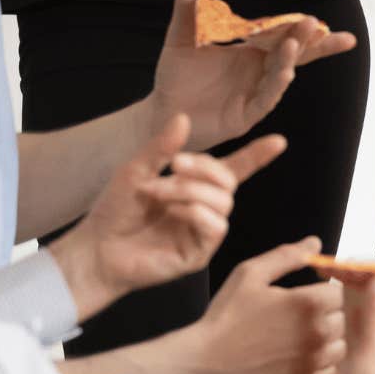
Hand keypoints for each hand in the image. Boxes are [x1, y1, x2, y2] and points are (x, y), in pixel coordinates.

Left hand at [50, 113, 286, 318]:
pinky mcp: (197, 255)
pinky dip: (196, 211)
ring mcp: (202, 233)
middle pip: (229, 182)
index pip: (235, 169)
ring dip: (191, 190)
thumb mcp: (136, 170)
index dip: (257, 155)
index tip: (279, 141)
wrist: (95, 248)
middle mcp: (205, 209)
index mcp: (195, 187)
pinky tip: (173, 211)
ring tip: (160, 191)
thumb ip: (162, 148)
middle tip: (174, 165)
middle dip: (205, 168)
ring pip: (223, 202)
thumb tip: (184, 118)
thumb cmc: (114, 211)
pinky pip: (215, 227)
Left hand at [147, 0, 356, 151]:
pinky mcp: (245, 116)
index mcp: (252, 52)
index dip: (306, 31)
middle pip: (293, 55)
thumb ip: (188, 13)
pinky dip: (275, 86)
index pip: (284, 36)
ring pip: (279, 75)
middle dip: (309, 43)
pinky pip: (265, 100)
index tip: (321, 19)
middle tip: (316, 24)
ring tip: (292, 43)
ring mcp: (254, 94)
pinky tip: (284, 72)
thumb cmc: (176, 77)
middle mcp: (259, 72)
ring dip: (287, 60)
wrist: (161, 112)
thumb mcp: (181, 40)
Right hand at [178, 237, 345, 373]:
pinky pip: (328, 368)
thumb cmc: (227, 315)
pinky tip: (296, 354)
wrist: (206, 361)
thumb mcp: (251, 274)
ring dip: (324, 337)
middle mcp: (316, 333)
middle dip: (324, 312)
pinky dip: (317, 361)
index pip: (338, 291)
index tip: (305, 293)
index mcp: (308, 303)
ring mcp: (311, 360)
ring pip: (338, 344)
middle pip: (341, 317)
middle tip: (297, 314)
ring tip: (298, 333)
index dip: (322, 289)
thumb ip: (287, 255)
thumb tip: (314, 243)